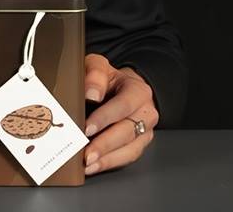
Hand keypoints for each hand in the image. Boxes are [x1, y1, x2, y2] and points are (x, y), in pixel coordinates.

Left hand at [81, 55, 158, 174]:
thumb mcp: (99, 66)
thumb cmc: (108, 78)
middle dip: (105, 144)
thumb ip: (95, 73)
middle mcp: (147, 112)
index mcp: (138, 91)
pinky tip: (94, 167)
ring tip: (88, 165)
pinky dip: (110, 163)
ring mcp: (145, 131)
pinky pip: (127, 157)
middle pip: (127, 131)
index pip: (123, 105)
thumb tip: (91, 93)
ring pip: (130, 149)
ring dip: (107, 159)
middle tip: (86, 154)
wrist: (121, 87)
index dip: (105, 118)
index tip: (87, 128)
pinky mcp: (139, 144)